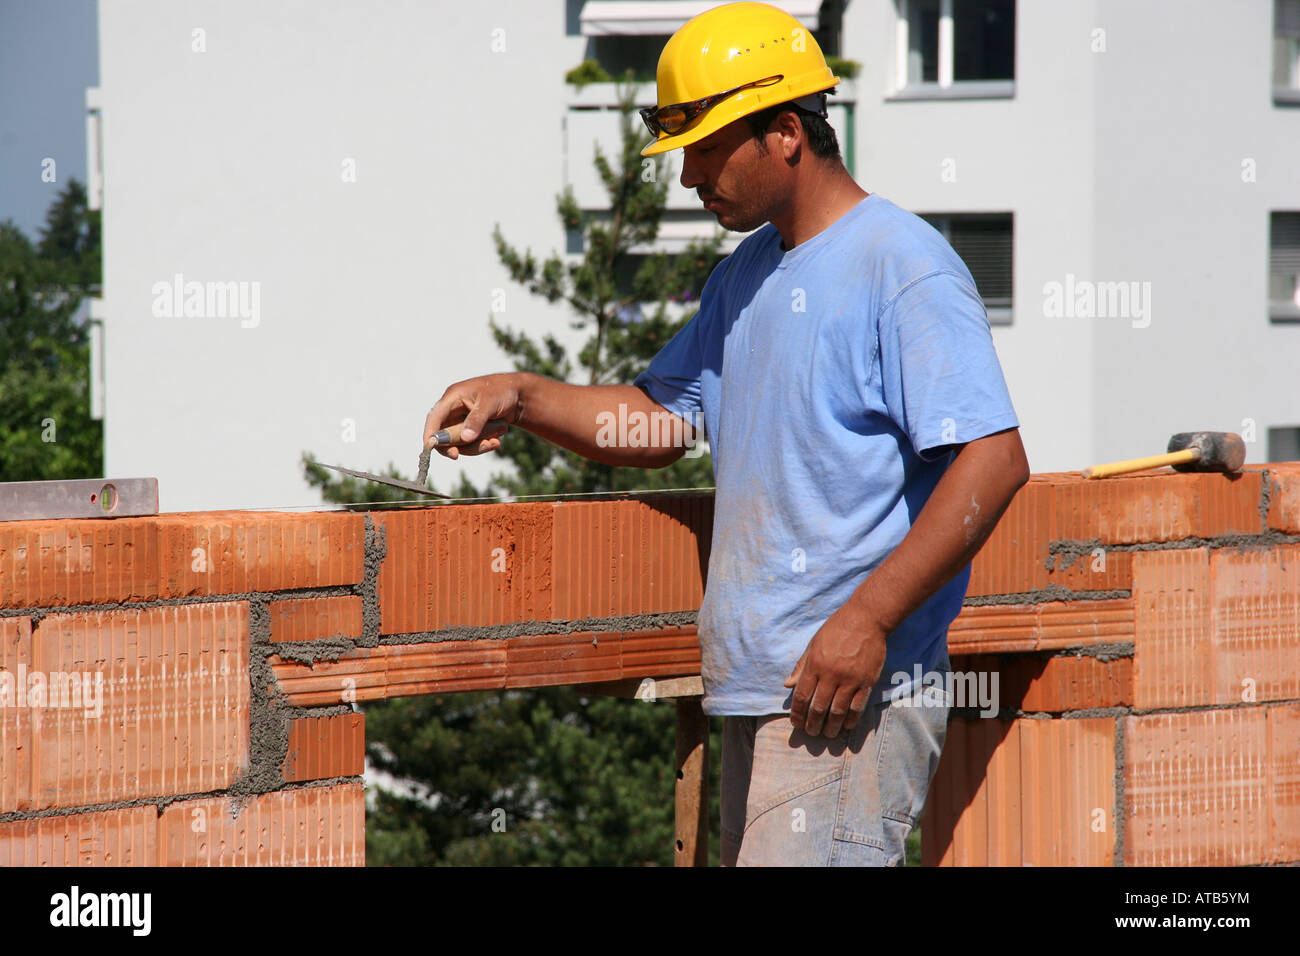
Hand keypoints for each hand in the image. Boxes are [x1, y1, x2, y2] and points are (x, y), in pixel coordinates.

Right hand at [424, 374, 520, 458]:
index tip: (429, 448)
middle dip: (456, 446)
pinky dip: (482, 445)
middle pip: (443, 435)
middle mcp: (453, 410)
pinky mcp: (471, 430)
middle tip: (458, 456)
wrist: (518, 396)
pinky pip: (471, 444)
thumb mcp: (490, 403)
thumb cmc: (502, 391)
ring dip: (475, 446)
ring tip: (495, 441)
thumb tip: (465, 438)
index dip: (430, 433)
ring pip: (459, 443)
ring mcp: (462, 421)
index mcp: (453, 397)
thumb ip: (477, 420)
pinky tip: (496, 440)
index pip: (434, 417)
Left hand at [783, 602, 887, 737]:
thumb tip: (787, 685)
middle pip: (819, 707)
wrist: (866, 619)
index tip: (795, 723)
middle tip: (811, 733)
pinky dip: (851, 719)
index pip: (802, 695)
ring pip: (838, 711)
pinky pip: (857, 706)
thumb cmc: (837, 629)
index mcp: (815, 664)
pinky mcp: (867, 682)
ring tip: (827, 735)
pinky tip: (846, 726)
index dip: (797, 713)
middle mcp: (831, 674)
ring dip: (831, 727)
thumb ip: (801, 666)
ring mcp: (850, 680)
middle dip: (813, 724)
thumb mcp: (813, 644)